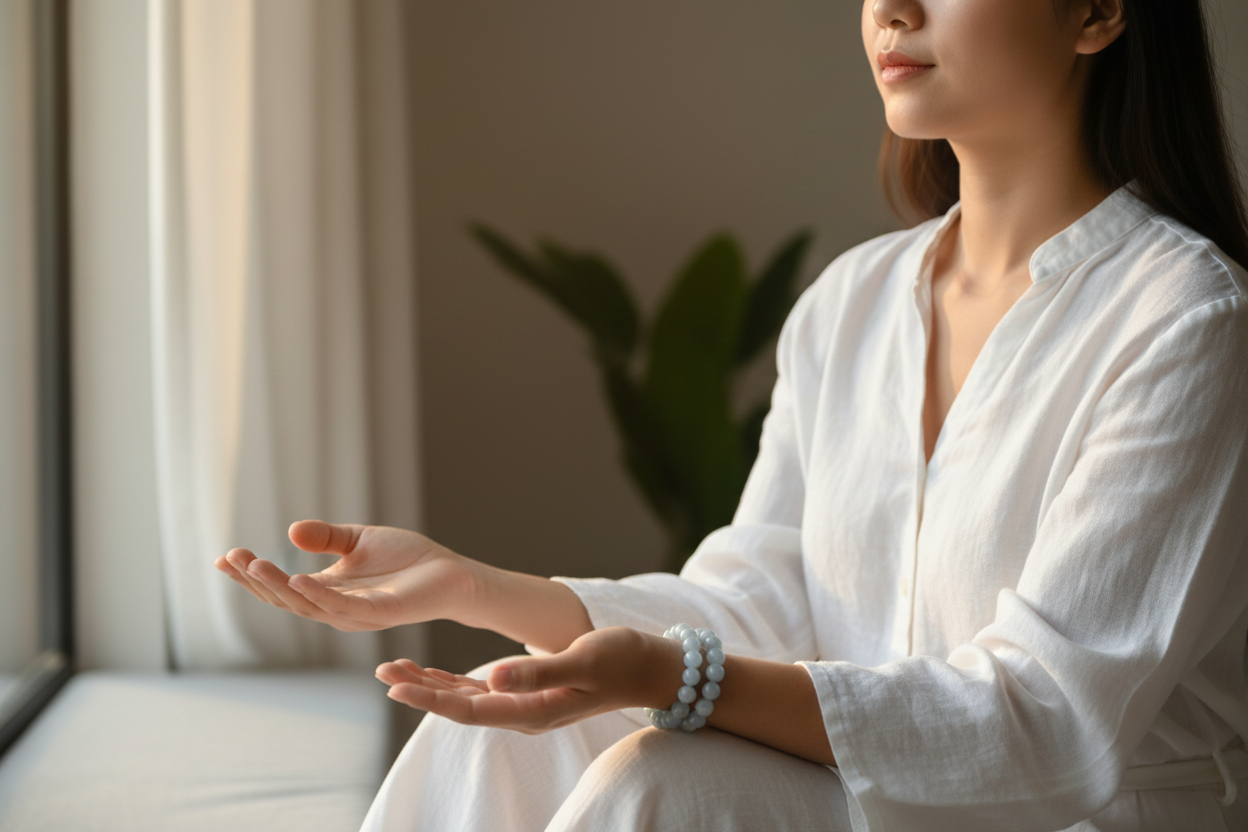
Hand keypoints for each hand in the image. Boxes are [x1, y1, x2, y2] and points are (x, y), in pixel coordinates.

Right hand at [214, 520, 476, 631]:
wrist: (450, 572)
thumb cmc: (407, 559)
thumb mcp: (357, 541)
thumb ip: (326, 537)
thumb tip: (290, 531)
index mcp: (327, 591)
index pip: (280, 588)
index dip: (251, 575)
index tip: (224, 558)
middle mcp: (335, 608)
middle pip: (285, 600)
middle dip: (256, 580)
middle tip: (233, 557)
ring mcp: (356, 614)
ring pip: (307, 606)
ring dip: (279, 586)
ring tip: (254, 563)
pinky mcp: (380, 613)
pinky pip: (343, 607)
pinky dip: (318, 595)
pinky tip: (298, 578)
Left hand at [376, 627, 681, 733]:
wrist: (648, 667)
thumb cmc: (620, 659)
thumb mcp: (581, 662)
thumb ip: (538, 672)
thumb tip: (491, 678)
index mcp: (533, 711)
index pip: (472, 709)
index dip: (432, 699)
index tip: (398, 688)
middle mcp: (523, 713)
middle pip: (460, 706)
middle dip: (420, 691)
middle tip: (384, 674)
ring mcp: (524, 704)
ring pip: (465, 699)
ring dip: (430, 686)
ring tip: (394, 671)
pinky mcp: (526, 691)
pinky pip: (480, 690)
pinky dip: (451, 681)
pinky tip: (430, 673)